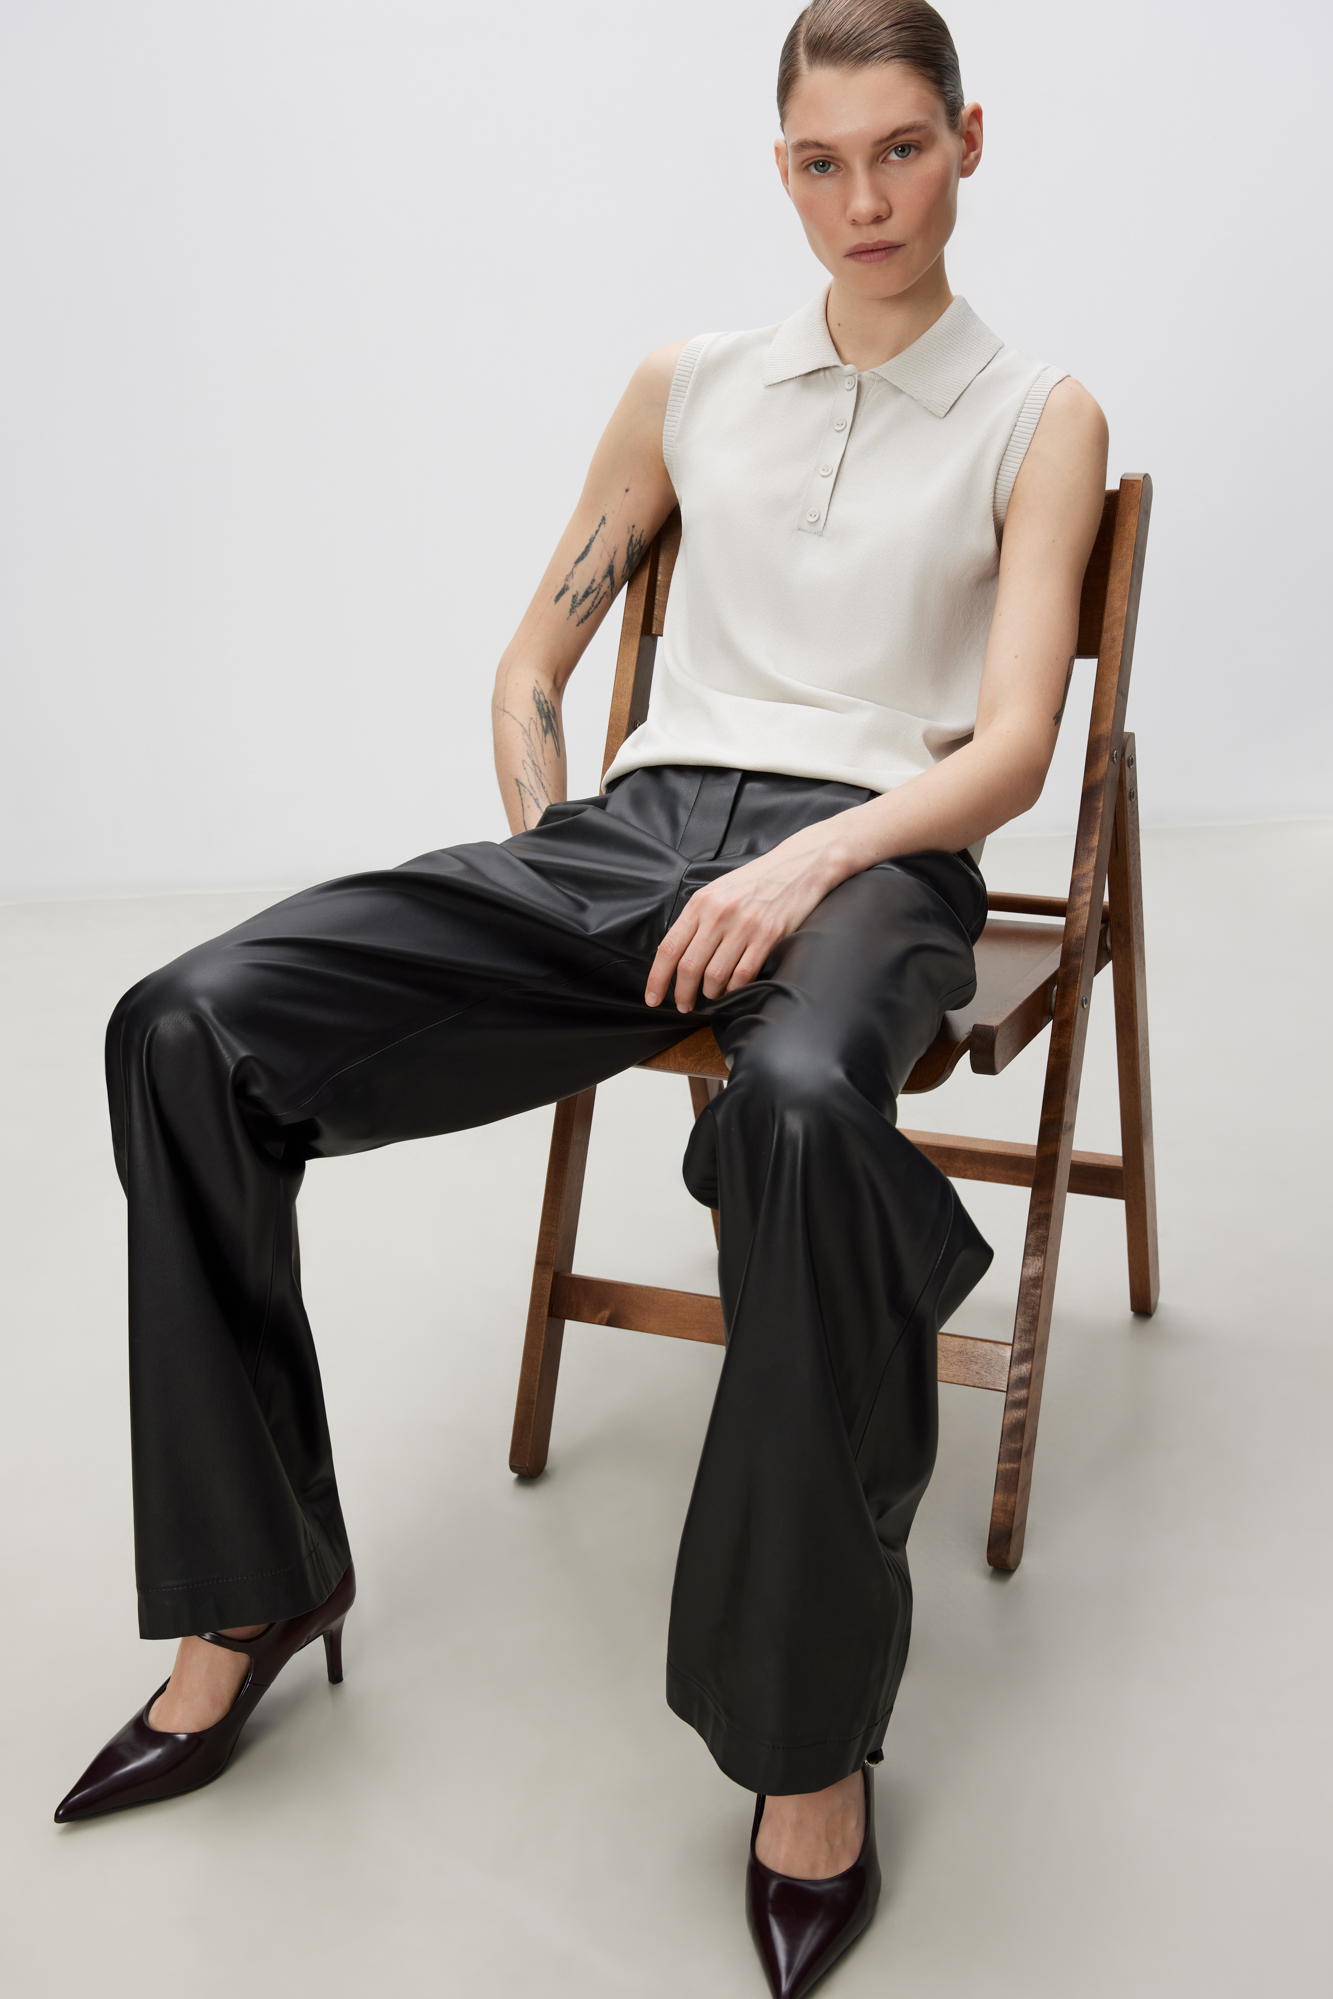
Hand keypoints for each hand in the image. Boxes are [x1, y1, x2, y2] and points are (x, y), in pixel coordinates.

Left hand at [644, 825, 848, 1011]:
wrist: (797, 867)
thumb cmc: (754, 882)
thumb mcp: (717, 891)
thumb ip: (696, 918)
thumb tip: (676, 953)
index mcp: (700, 903)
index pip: (669, 948)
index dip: (657, 979)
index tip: (652, 998)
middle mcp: (718, 914)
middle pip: (689, 967)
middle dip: (682, 994)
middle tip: (683, 1005)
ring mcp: (744, 925)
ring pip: (715, 975)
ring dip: (710, 993)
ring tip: (710, 996)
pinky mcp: (768, 936)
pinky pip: (743, 974)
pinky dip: (734, 989)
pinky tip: (732, 990)